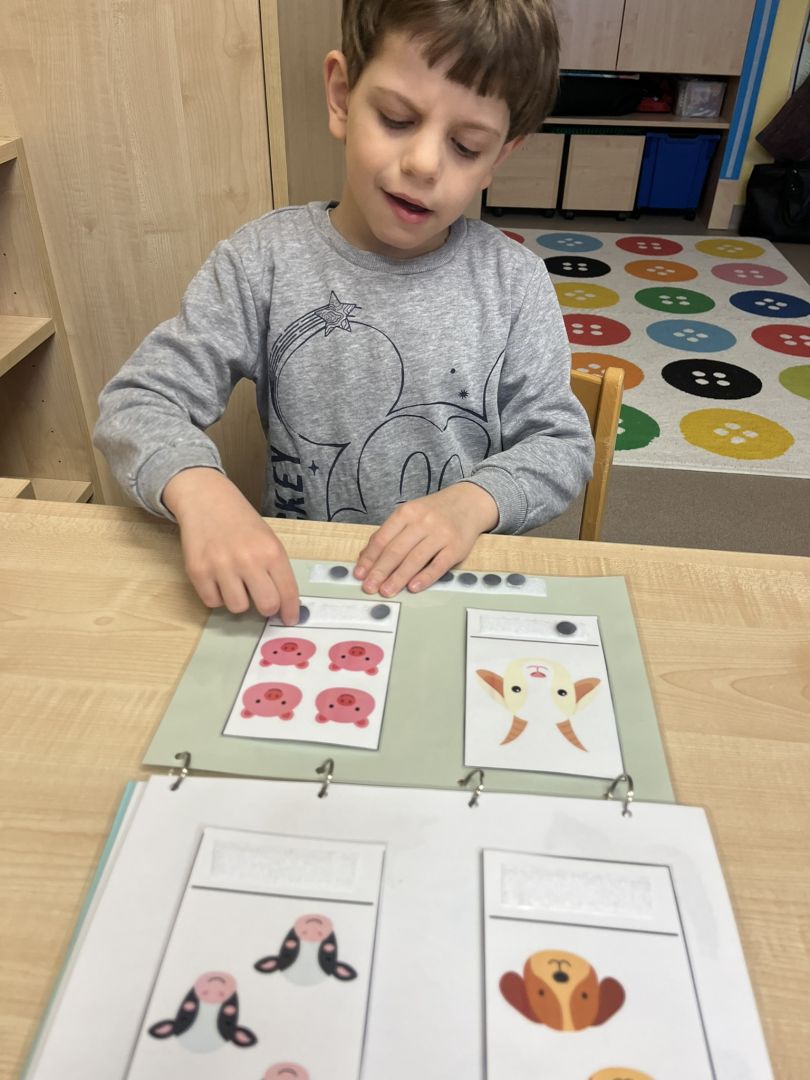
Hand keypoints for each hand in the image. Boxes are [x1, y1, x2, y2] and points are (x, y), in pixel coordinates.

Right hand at [163, 468, 299, 623]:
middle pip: (265, 605)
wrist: (206, 500)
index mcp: (271, 551)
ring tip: (235, 581)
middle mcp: (248, 559)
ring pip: (237, 607)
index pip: (287, 591)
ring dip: (238, 600)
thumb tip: (283, 603)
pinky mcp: (198, 571)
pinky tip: (217, 578)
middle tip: (261, 600)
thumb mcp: (268, 539)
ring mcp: (221, 566)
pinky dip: (217, 596)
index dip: (290, 611)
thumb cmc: (241, 522)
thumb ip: (276, 569)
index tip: (289, 619)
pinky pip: (212, 602)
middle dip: (266, 608)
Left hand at [353, 483, 498, 596]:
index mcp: (407, 512)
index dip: (369, 558)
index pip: (383, 538)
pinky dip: (425, 577)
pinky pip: (439, 565)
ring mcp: (441, 534)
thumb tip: (366, 557)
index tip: (359, 574)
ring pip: (415, 559)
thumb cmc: (435, 512)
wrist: (469, 502)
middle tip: (369, 587)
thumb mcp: (411, 514)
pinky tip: (413, 587)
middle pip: (396, 550)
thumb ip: (390, 533)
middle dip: (380, 571)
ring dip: (398, 577)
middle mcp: (423, 522)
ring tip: (386, 591)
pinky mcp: (457, 547)